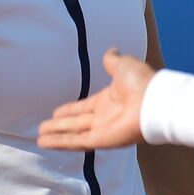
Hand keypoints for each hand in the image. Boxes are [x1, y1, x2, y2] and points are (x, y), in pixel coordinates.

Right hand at [37, 49, 153, 150]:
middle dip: (60, 126)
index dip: (70, 110)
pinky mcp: (102, 140)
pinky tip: (45, 142)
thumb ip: (112, 60)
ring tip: (39, 138)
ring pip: (74, 135)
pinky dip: (60, 143)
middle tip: (43, 127)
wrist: (154, 100)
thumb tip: (111, 51)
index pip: (84, 107)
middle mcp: (105, 117)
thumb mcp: (123, 65)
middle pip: (77, 123)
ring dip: (56, 137)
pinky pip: (76, 142)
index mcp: (109, 100)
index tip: (56, 112)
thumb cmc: (142, 82)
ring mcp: (103, 130)